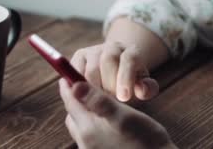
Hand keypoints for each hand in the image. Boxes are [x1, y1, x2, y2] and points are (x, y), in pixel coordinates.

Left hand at [59, 79, 175, 148]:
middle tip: (79, 84)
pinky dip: (91, 123)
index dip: (68, 84)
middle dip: (74, 98)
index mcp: (88, 129)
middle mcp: (86, 141)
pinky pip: (89, 135)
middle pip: (72, 114)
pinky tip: (105, 120)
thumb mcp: (123, 116)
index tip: (67, 71)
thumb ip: (98, 101)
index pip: (70, 101)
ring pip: (80, 125)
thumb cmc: (145, 139)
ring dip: (82, 111)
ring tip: (93, 100)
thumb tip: (75, 85)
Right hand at [71, 41, 159, 101]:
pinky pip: (76, 72)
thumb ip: (147, 89)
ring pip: (91, 69)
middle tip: (111, 103)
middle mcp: (112, 47)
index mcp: (132, 51)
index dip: (126, 78)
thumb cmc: (131, 84)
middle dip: (109, 85)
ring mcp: (94, 50)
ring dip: (95, 90)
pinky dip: (80, 88)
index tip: (124, 98)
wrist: (115, 74)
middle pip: (108, 61)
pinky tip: (86, 100)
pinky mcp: (79, 57)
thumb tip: (144, 91)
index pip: (129, 59)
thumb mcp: (142, 86)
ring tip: (100, 105)